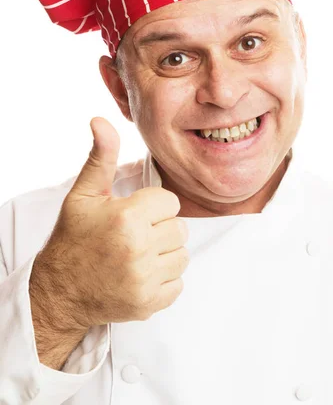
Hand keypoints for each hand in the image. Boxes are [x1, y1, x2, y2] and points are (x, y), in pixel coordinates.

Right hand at [32, 117, 188, 330]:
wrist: (59, 291)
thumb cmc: (73, 239)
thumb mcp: (84, 194)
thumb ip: (102, 157)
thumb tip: (101, 120)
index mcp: (127, 217)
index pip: (171, 202)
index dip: (154, 206)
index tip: (134, 213)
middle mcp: (139, 248)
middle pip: (180, 228)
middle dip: (161, 228)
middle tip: (135, 234)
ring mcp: (145, 279)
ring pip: (182, 255)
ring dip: (165, 253)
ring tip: (139, 253)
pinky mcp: (149, 303)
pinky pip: (178, 283)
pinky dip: (164, 279)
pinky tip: (141, 274)